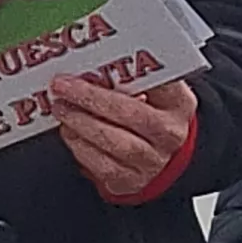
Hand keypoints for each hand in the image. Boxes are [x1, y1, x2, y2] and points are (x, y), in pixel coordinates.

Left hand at [53, 74, 196, 202]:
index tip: (96, 63)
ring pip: (115, 142)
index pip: (160, 83)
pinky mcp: (131, 180)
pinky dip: (80, 147)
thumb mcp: (151, 90)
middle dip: (92, 98)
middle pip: (132, 114)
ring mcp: (153, 160)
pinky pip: (102, 166)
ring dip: (82, 123)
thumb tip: (93, 62)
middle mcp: (170, 133)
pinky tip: (70, 132)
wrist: (157, 155)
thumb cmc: (149, 114)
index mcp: (179, 103)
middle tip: (64, 87)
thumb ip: (131, 77)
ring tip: (62, 108)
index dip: (128, 74)